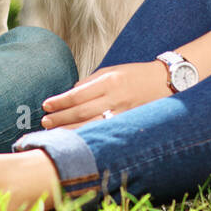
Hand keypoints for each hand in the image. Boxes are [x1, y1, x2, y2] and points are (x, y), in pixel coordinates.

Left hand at [40, 61, 170, 129]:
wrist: (166, 82)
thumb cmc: (136, 75)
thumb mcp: (112, 70)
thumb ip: (90, 82)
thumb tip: (70, 92)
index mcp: (109, 81)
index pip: (77, 94)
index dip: (60, 102)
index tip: (46, 105)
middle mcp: (115, 98)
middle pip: (81, 112)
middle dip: (60, 118)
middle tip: (45, 122)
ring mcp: (123, 114)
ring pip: (91, 126)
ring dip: (70, 130)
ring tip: (54, 132)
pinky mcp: (129, 124)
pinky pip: (105, 132)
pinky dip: (89, 136)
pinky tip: (77, 140)